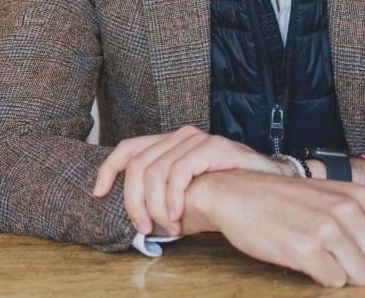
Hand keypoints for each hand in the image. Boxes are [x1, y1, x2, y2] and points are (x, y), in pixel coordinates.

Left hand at [90, 125, 285, 235]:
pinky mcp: (211, 147)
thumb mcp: (184, 199)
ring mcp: (196, 139)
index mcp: (170, 143)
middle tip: (144, 228)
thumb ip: (161, 201)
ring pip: (154, 173)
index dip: (108, 169)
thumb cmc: (226, 198)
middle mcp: (180, 136)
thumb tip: (137, 221)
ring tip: (168, 227)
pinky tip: (179, 217)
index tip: (98, 193)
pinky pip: (177, 174)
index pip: (128, 148)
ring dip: (156, 207)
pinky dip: (173, 200)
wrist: (266, 194)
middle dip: (134, 202)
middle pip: (137, 165)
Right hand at [182, 169, 364, 287]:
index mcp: (358, 197)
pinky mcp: (304, 249)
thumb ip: (361, 218)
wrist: (236, 194)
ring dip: (342, 275)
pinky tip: (306, 261)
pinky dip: (322, 278)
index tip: (360, 255)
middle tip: (341, 262)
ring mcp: (326, 230)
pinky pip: (334, 282)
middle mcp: (346, 211)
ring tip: (320, 258)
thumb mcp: (330, 195)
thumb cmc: (283, 199)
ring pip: (362, 277)